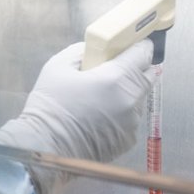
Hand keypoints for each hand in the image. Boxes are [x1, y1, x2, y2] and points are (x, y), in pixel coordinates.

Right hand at [0, 40, 155, 193]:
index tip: (129, 46)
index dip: (138, 46)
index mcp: (116, 78)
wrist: (45, 147)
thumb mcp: (57, 66)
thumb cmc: (49, 106)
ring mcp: (132, 122)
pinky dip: (120, 114)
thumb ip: (81, 52)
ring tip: (100, 99)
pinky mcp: (128, 140)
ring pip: (139, 98)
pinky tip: (99, 118)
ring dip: (127, 93)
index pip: (144, 52)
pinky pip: (131, 119)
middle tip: (112, 71)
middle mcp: (131, 99)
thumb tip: (94, 51)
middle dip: (135, 69)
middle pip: (148, 75)